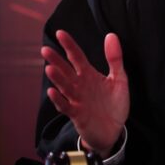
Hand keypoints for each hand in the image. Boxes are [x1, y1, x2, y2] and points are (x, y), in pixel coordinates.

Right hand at [40, 30, 128, 154]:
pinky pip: (66, 106)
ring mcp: (76, 100)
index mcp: (88, 75)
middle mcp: (79, 85)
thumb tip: (111, 35)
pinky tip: (53, 92)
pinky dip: (58, 100)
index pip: (76, 56)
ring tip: (49, 69)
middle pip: (65, 70)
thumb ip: (114, 59)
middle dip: (56, 60)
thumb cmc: (114, 105)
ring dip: (57, 79)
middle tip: (45, 50)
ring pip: (64, 87)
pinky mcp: (76, 115)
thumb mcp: (119, 79)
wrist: (113, 131)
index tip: (60, 33)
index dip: (69, 45)